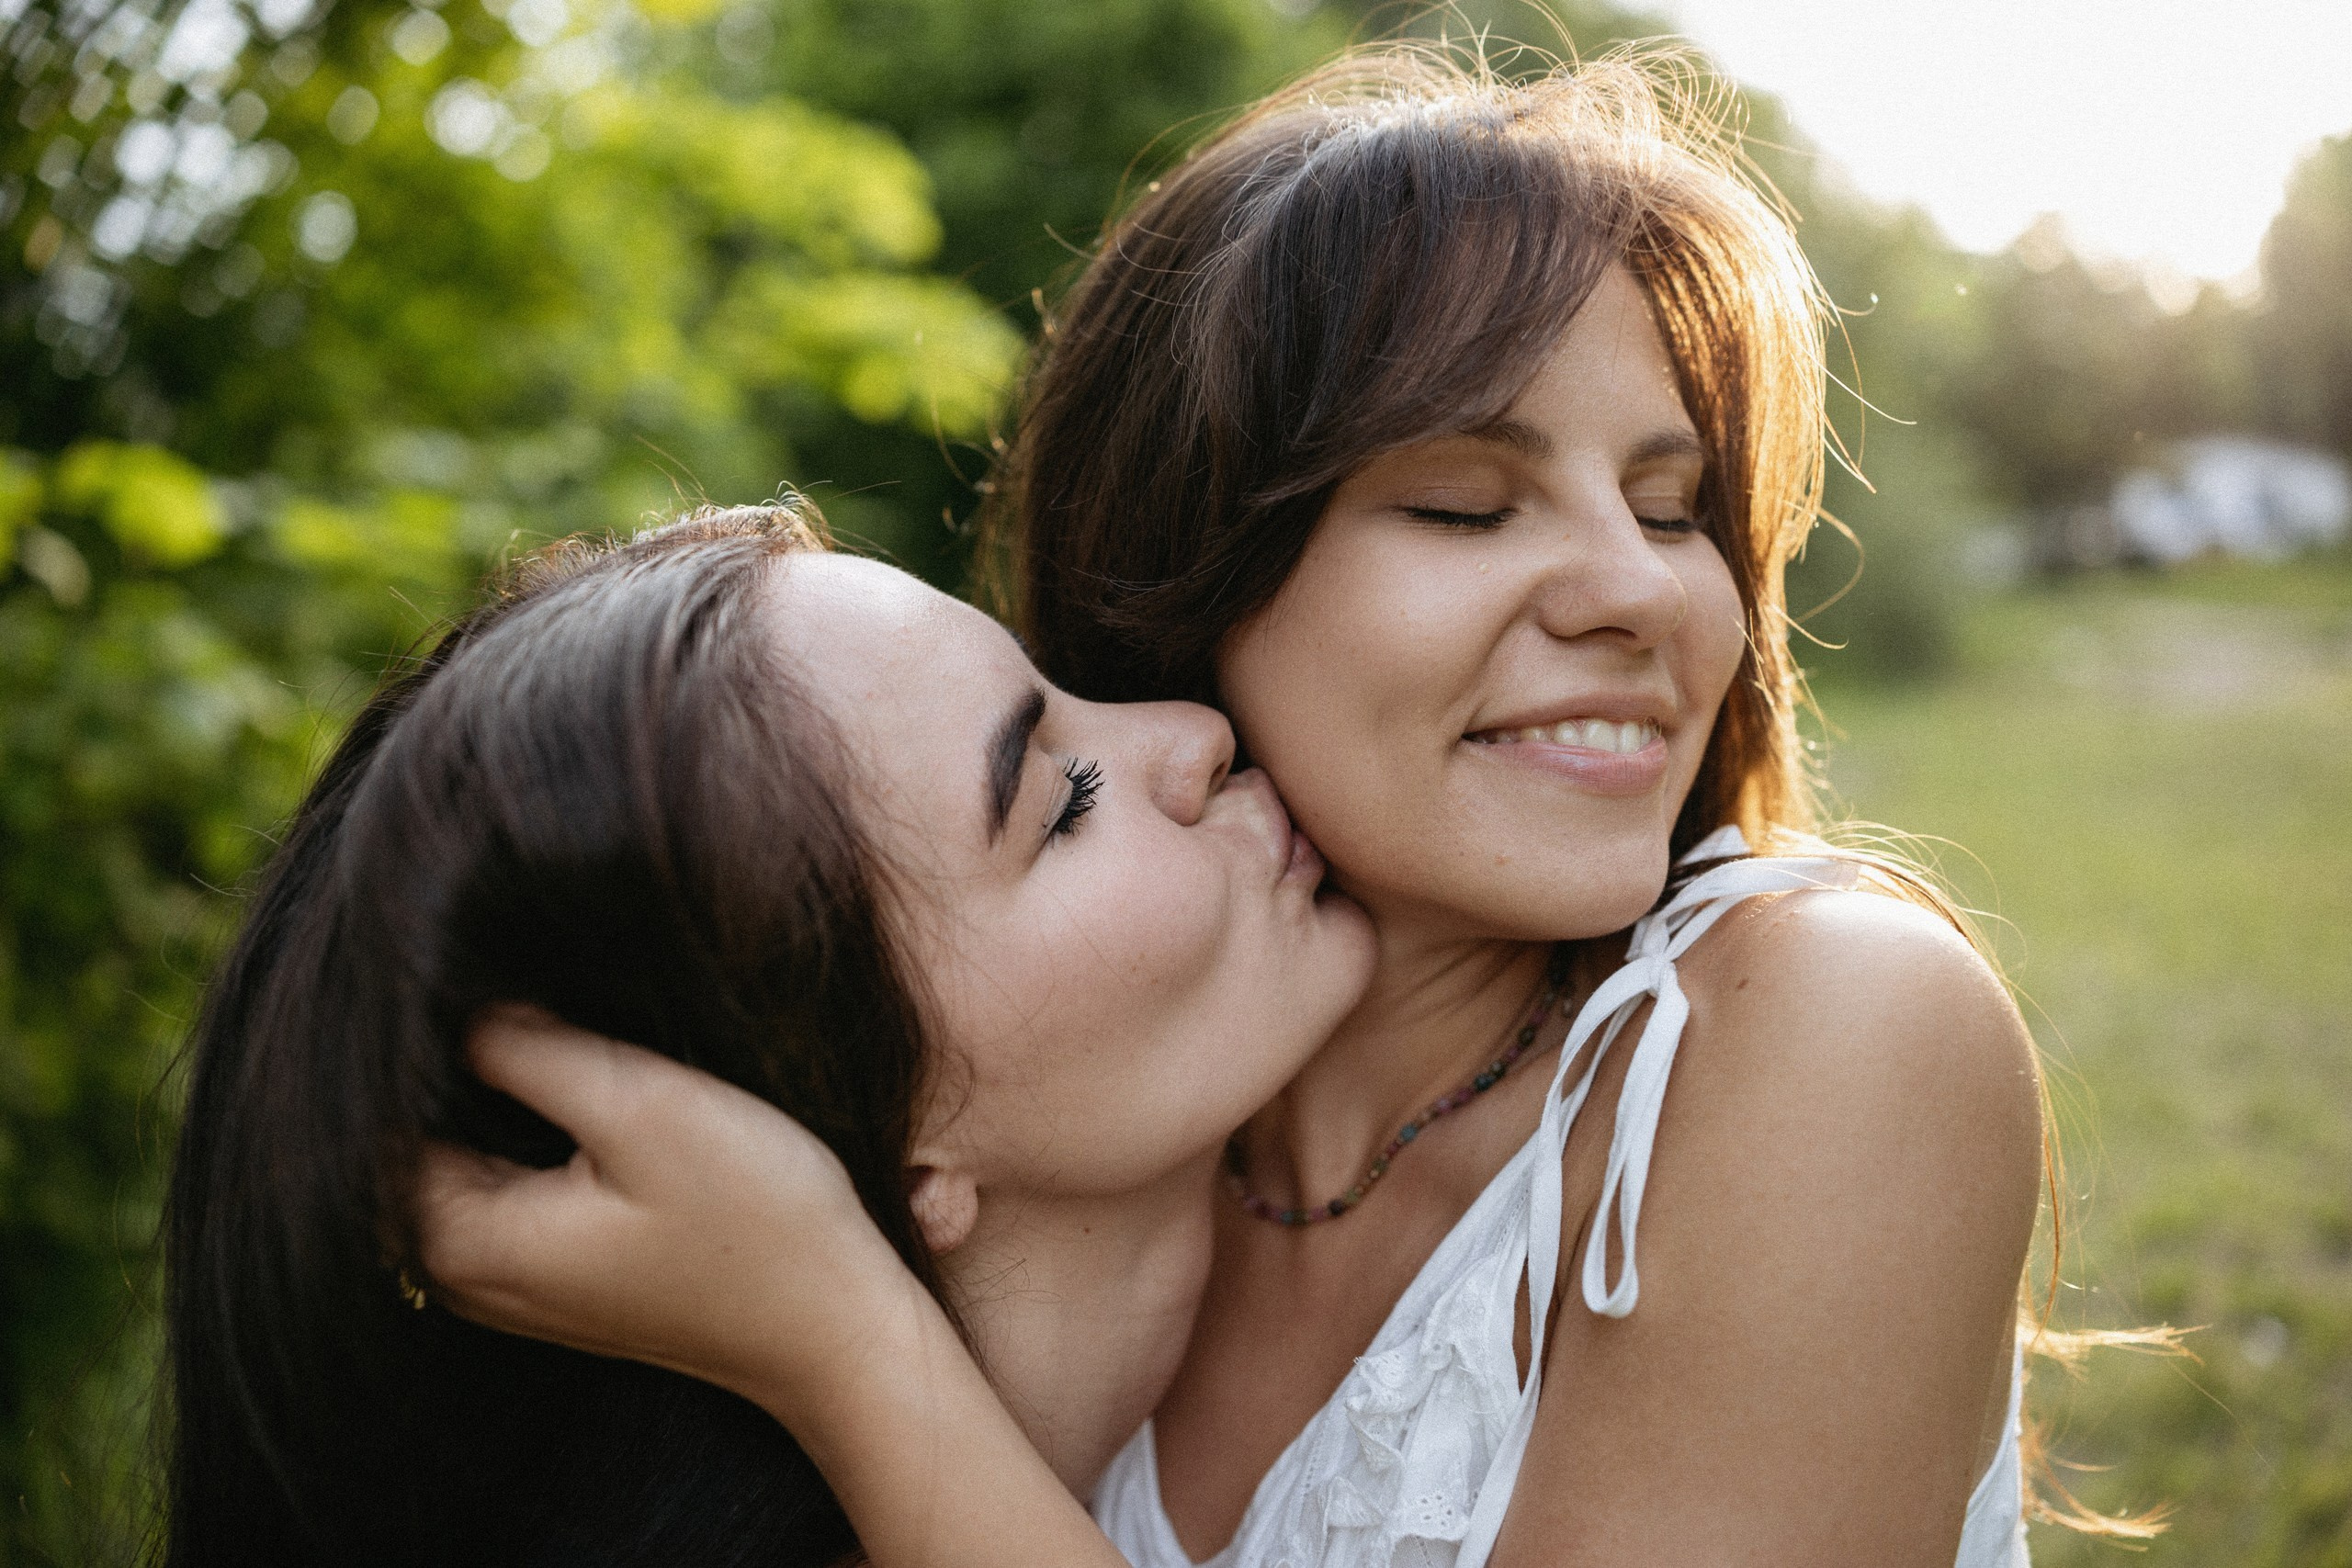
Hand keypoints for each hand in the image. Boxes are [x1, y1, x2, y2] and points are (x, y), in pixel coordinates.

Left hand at [415, 1007, 920, 1426]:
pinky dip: (537, 1132)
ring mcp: (510, 1283)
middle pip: (418, 1133)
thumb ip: (531, 1049)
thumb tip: (457, 1002)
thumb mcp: (644, 1109)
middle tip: (544, 1000)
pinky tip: (596, 1095)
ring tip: (572, 1039)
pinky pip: (510, 1184)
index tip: (485, 979)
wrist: (834, 1331)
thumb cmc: (754, 1225)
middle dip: (464, 1060)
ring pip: (468, 1152)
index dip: (425, 1031)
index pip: (378, 1114)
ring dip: (506, 1093)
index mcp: (460, 1239)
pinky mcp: (558, 1276)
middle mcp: (461, 1274)